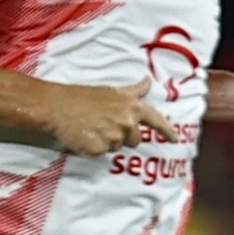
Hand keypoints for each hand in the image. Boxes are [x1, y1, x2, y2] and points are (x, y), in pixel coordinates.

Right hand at [41, 76, 178, 155]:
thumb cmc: (83, 96)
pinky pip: (101, 153)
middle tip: (104, 126)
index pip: (156, 120)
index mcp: (132, 107)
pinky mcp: (100, 149)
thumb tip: (149, 81)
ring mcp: (114, 137)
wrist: (58, 106)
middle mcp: (127, 123)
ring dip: (106, 142)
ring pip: (117, 147)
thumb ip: (134, 91)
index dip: (167, 130)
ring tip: (91, 129)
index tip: (176, 139)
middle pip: (135, 140)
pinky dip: (93, 148)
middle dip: (123, 136)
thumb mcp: (112, 91)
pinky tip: (84, 136)